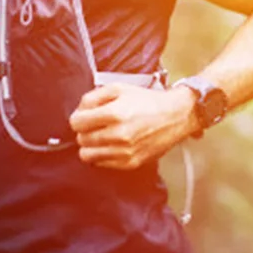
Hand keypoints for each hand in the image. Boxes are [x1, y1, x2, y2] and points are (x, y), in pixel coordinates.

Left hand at [69, 82, 196, 168]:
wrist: (175, 117)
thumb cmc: (147, 101)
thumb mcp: (118, 88)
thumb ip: (92, 97)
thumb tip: (78, 112)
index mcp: (115, 114)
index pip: (76, 123)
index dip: (78, 118)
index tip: (85, 117)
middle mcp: (119, 135)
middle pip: (81, 139)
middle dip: (84, 131)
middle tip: (96, 125)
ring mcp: (125, 152)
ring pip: (87, 155)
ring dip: (91, 145)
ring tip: (102, 136)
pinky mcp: (130, 163)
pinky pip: (101, 164)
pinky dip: (102, 155)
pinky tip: (112, 145)